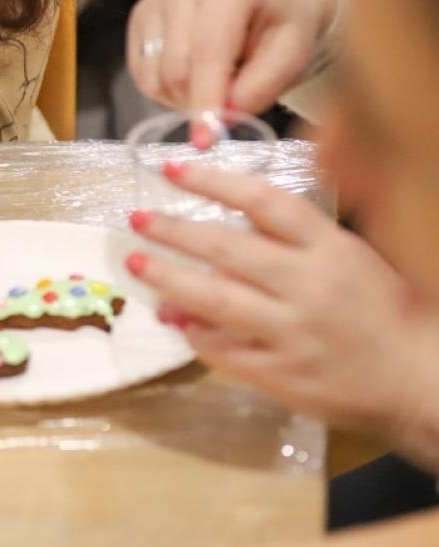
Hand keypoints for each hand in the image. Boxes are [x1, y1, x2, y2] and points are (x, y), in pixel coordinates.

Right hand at [126, 0, 337, 115]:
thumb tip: (223, 113)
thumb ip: (264, 84)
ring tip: (215, 84)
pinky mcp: (141, 14)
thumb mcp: (295, 52)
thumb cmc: (286, 20)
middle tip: (230, 104)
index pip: (208, 51)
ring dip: (182, 98)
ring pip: (153, 75)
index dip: (205, 98)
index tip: (205, 141)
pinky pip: (141, 72)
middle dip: (200, 101)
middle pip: (175, 68)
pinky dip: (165, 88)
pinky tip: (193, 76)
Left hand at [127, 163, 438, 435]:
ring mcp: (292, 332)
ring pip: (215, 300)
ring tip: (135, 262)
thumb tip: (235, 221)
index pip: (264, 202)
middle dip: (174, 231)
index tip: (173, 168)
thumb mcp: (352, 258)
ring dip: (168, 278)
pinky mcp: (281, 373)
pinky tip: (172, 317)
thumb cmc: (386, 311)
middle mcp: (308, 285)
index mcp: (330, 249)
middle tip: (136, 216)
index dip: (214, 180)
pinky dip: (194, 331)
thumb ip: (298, 240)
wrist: (420, 378)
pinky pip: (224, 349)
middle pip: (227, 250)